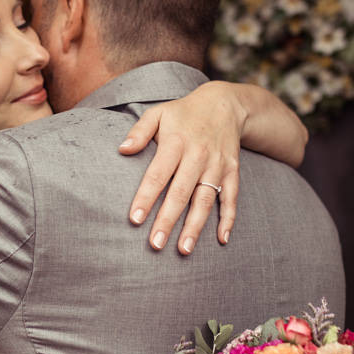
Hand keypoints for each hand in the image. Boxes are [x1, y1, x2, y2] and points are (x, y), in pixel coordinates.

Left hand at [119, 82, 244, 253]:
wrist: (224, 104)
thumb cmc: (182, 113)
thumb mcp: (158, 113)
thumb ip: (139, 132)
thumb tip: (122, 150)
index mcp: (176, 142)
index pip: (158, 174)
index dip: (146, 197)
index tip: (135, 219)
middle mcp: (198, 156)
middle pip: (181, 192)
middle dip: (168, 220)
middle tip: (155, 245)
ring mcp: (217, 165)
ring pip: (205, 200)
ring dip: (195, 226)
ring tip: (184, 249)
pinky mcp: (232, 172)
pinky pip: (231, 198)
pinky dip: (228, 218)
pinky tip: (222, 239)